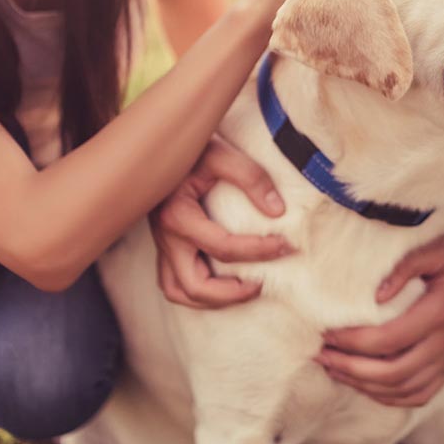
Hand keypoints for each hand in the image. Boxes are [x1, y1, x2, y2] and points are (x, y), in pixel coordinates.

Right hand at [151, 134, 293, 308]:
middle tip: (263, 283)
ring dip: (210, 299)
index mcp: (177, 216)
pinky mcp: (164, 244)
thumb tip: (277, 211)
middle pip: (194, 285)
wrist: (158, 145)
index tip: (285, 245)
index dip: (258, 251)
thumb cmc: (192, 148)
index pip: (223, 248)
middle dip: (232, 292)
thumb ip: (252, 179)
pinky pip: (173, 280)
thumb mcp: (223, 155)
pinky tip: (221, 281)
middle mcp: (165, 236)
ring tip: (243, 290)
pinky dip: (195, 290)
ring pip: (177, 290)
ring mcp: (161, 243)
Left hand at [314, 233, 443, 406]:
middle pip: (392, 372)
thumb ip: (407, 265)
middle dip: (350, 368)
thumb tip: (376, 295)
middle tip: (321, 354)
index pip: (389, 339)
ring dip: (362, 385)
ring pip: (401, 390)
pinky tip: (363, 384)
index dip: (353, 341)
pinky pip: (416, 396)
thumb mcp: (441, 248)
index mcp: (440, 312)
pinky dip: (386, 397)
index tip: (327, 331)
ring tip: (333, 368)